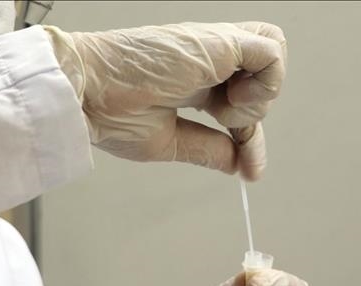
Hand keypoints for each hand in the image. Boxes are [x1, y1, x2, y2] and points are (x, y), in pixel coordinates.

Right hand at [44, 22, 286, 179]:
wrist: (86, 94)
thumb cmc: (109, 111)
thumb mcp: (170, 141)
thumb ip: (208, 149)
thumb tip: (237, 164)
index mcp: (197, 80)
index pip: (244, 104)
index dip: (251, 138)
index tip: (249, 169)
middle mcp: (210, 60)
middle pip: (264, 73)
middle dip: (256, 110)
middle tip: (224, 124)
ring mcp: (216, 48)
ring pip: (274, 57)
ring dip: (259, 96)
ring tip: (222, 109)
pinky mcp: (220, 40)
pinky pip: (271, 51)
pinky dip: (265, 82)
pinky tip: (232, 98)